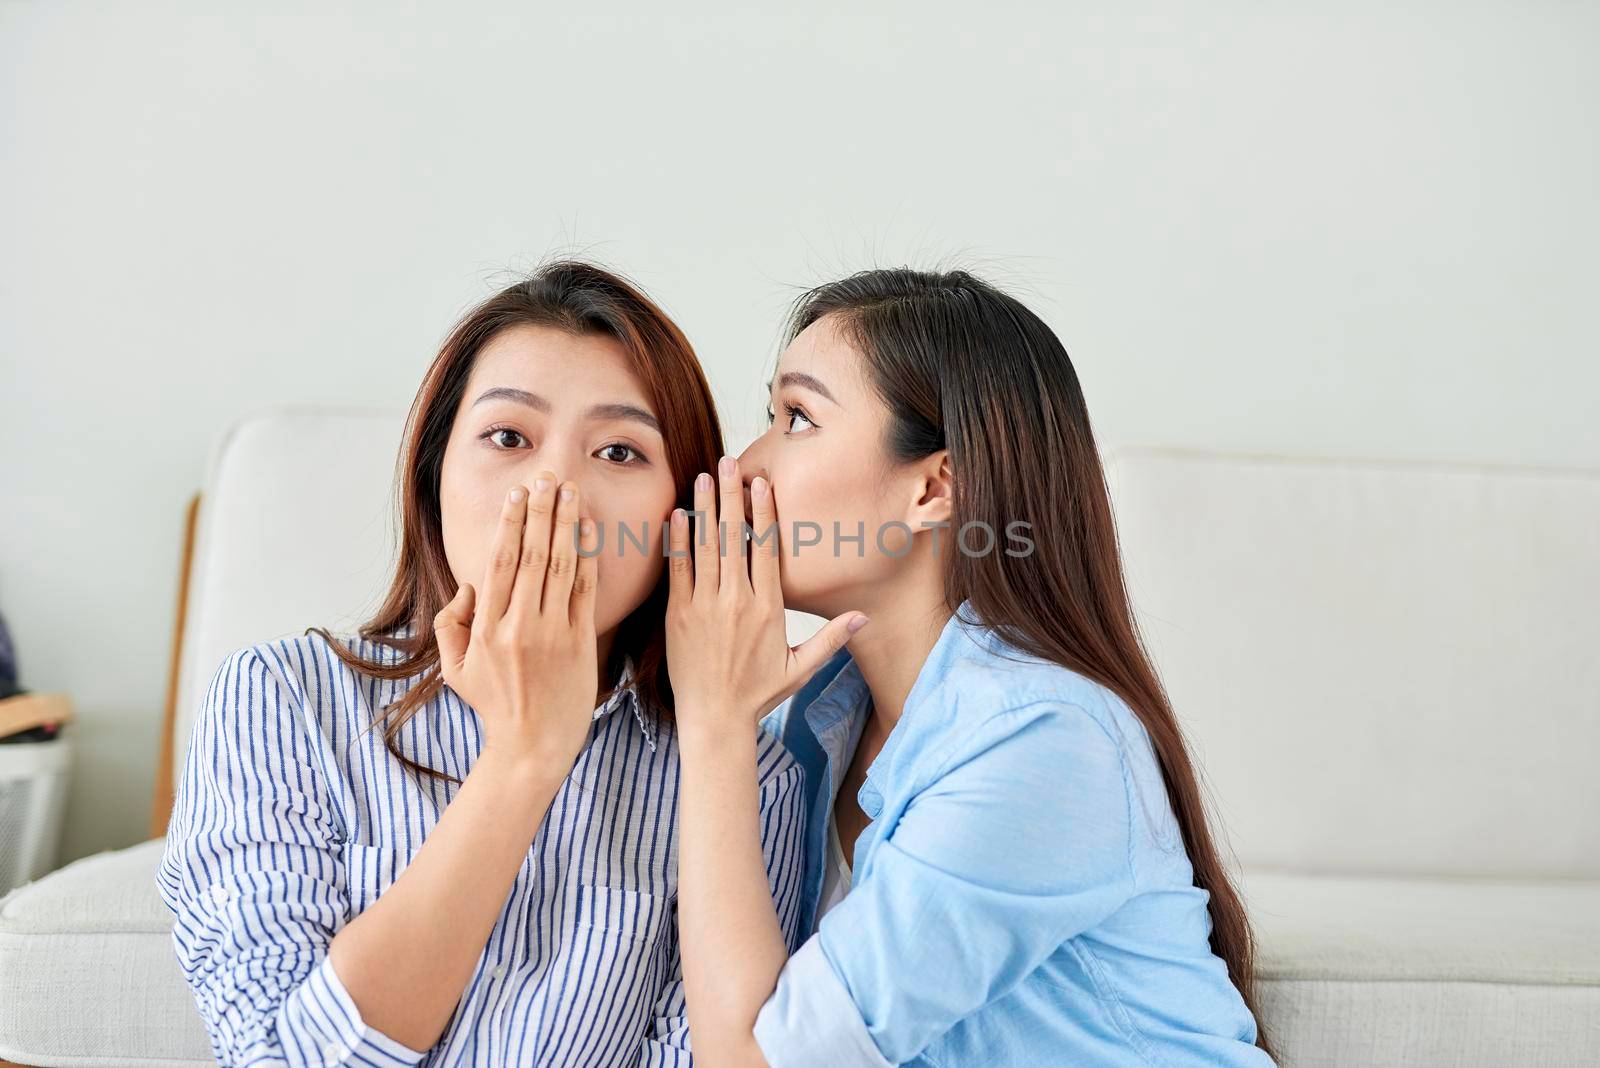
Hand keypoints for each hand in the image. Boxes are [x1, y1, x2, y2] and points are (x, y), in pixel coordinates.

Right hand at [433, 473, 600, 765]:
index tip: (519, 494)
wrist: (533, 747)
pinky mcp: (580, 642)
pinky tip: (590, 529)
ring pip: (560, 565)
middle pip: (531, 555)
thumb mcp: (455, 670)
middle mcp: (518, 626)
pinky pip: (585, 590)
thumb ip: (450, 626)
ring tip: (570, 491)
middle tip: (547, 477)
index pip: (500, 563)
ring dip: (566, 523)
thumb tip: (467, 587)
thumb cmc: (495, 706)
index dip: (511, 524)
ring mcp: (551, 633)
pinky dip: (588, 556)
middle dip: (540, 511)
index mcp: (486, 628)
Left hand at [665, 455, 867, 742]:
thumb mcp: (800, 668)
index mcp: (768, 608)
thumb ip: (830, 639)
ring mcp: (705, 606)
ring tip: (704, 477)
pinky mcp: (679, 615)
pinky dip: (678, 541)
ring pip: (706, 547)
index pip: (766, 549)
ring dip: (705, 509)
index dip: (764, 512)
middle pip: (736, 537)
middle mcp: (737, 601)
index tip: (762, 483)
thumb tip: (863, 617)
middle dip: (732, 496)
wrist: (716, 719)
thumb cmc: (758, 694)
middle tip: (728, 463)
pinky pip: (678, 570)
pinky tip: (678, 514)